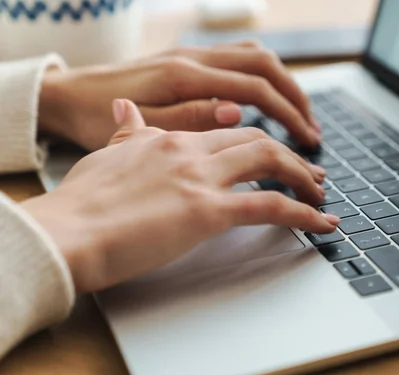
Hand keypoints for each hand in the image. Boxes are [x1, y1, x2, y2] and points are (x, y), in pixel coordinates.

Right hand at [23, 99, 336, 292]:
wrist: (68, 231)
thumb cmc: (82, 202)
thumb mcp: (107, 155)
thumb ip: (128, 133)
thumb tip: (126, 112)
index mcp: (170, 138)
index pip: (228, 131)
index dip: (259, 142)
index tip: (274, 156)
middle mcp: (191, 151)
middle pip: (257, 142)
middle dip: (290, 157)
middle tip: (310, 172)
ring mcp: (201, 179)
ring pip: (270, 162)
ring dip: (302, 177)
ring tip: (320, 194)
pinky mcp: (207, 212)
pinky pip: (270, 207)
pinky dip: (303, 214)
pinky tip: (322, 224)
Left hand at [39, 41, 320, 151]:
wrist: (65, 96)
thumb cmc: (94, 119)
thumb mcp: (139, 129)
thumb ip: (190, 119)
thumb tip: (238, 112)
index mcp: (184, 76)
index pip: (255, 90)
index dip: (288, 116)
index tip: (308, 143)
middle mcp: (193, 59)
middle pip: (264, 66)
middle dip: (296, 99)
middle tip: (313, 133)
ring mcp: (191, 56)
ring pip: (255, 57)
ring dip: (283, 85)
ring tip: (298, 117)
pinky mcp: (187, 62)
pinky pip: (238, 60)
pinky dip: (262, 79)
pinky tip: (266, 103)